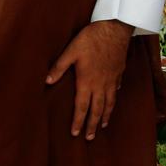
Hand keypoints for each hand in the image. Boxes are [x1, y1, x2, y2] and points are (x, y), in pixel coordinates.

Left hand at [46, 20, 133, 139]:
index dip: (78, 121)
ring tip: (103, 125)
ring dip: (106, 115)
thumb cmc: (91, 39)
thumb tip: (46, 81)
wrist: (115, 28)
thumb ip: (59, 67)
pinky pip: (117, 89)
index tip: (75, 133)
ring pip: (110, 102)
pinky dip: (114, 97)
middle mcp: (101, 84)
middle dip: (92, 125)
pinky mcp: (119, 71)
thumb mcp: (71, 51)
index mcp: (87, 82)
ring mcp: (112, 79)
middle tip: (89, 137)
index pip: (82, 107)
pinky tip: (113, 99)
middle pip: (97, 109)